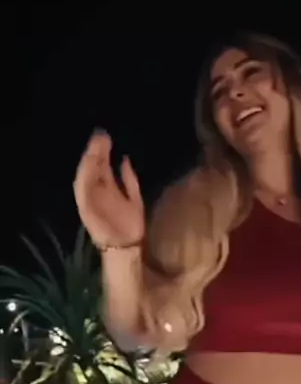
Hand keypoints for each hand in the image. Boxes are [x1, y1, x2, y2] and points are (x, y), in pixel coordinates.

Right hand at [73, 131, 144, 247]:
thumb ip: (129, 180)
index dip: (103, 152)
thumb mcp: (134, 199)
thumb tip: (125, 159)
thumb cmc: (131, 226)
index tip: (106, 137)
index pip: (103, 166)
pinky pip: (82, 193)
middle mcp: (98, 192)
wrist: (128, 246)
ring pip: (86, 177)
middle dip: (95, 152)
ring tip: (93, 149)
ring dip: (88, 163)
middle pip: (94, 168)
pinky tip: (87, 168)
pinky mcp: (87, 210)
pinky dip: (84, 180)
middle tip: (99, 136)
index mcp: (108, 188)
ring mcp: (91, 201)